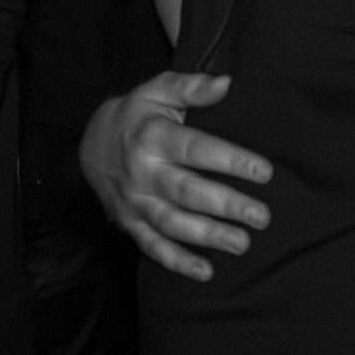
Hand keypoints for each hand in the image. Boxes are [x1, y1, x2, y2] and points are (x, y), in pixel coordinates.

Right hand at [80, 71, 272, 280]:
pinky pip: (152, 246)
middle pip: (187, 192)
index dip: (230, 160)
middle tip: (261, 216)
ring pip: (172, 223)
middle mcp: (142, 172)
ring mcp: (135, 201)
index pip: (196, 149)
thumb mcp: (157, 91)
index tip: (264, 172)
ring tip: (243, 243)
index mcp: (152, 137)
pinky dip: (177, 261)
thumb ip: (191, 87)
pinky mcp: (130, 223)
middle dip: (226, 205)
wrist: (90, 143)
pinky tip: (206, 271)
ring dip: (208, 236)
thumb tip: (226, 82)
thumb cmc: (138, 115)